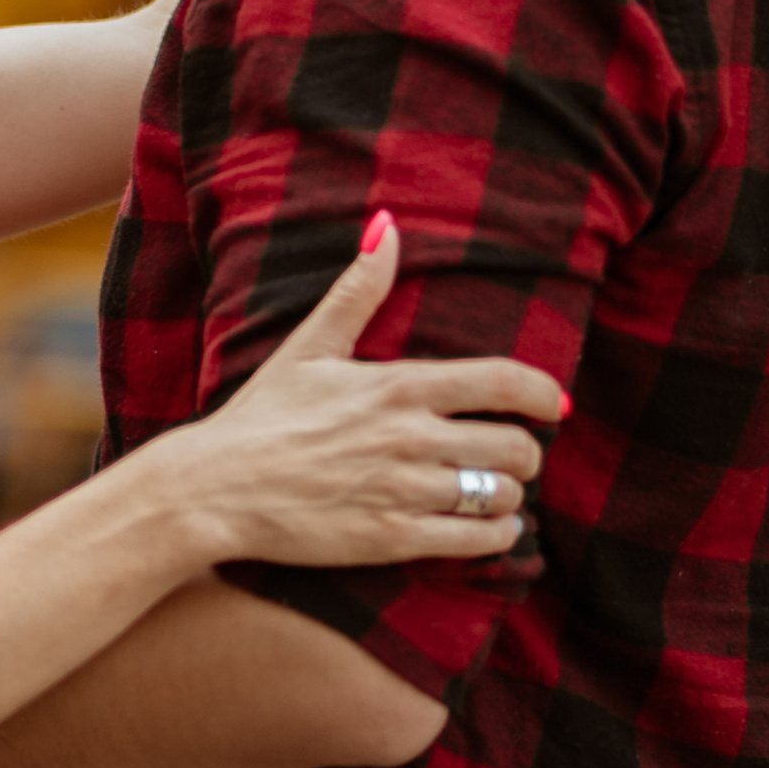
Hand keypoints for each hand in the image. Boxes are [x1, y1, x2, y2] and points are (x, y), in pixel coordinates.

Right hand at [161, 219, 565, 568]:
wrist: (213, 490)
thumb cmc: (260, 417)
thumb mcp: (308, 347)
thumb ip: (358, 290)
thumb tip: (388, 226)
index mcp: (399, 385)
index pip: (505, 383)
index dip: (544, 394)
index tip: (554, 406)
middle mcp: (412, 438)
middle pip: (516, 446)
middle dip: (528, 452)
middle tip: (514, 456)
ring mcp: (405, 491)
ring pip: (502, 496)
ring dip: (510, 496)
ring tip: (494, 493)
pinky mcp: (394, 539)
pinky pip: (478, 541)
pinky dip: (498, 537)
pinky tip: (489, 530)